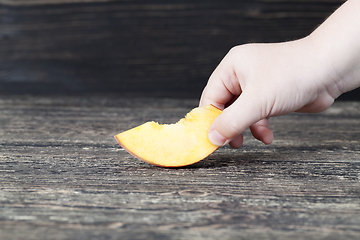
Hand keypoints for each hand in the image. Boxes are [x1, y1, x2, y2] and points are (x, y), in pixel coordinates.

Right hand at [200, 37, 337, 147]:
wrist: (330, 71)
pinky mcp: (270, 96)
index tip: (210, 139)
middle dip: (229, 126)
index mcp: (232, 67)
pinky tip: (267, 136)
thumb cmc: (294, 74)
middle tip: (229, 143)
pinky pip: (256, 115)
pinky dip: (260, 128)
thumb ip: (232, 121)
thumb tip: (212, 137)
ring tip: (247, 141)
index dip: (209, 119)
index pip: (211, 97)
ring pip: (241, 113)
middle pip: (224, 106)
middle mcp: (241, 74)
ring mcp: (256, 85)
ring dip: (245, 129)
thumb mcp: (257, 101)